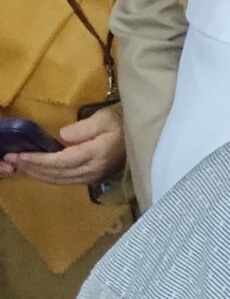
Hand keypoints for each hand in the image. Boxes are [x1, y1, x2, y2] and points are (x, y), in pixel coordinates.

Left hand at [1, 107, 123, 187]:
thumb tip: (62, 136)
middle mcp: (92, 169)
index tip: (17, 156)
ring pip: (59, 180)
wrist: (145, 136)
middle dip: (32, 168)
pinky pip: (65, 180)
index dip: (37, 160)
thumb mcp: (106, 118)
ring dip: (37, 175)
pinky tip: (38, 172)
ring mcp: (93, 176)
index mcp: (95, 154)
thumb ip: (85, 127)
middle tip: (10, 162)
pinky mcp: (92, 177)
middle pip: (56, 174)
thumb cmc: (125, 122)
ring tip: (19, 168)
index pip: (59, 162)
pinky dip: (48, 177)